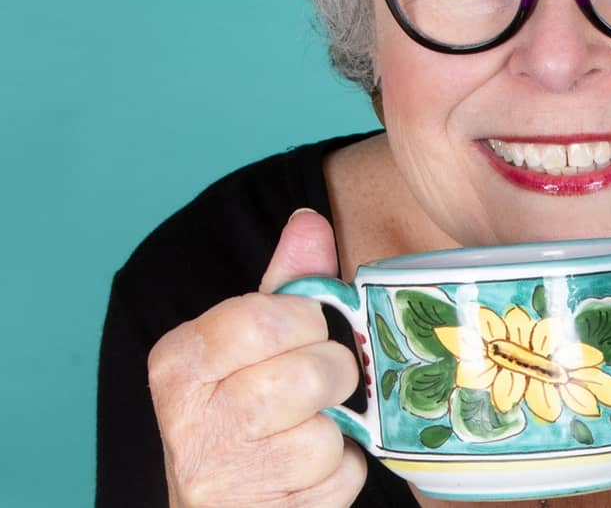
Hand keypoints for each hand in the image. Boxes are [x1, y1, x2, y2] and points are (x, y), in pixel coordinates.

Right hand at [147, 209, 365, 506]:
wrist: (219, 506)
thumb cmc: (240, 414)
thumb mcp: (249, 344)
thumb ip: (284, 284)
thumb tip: (310, 221)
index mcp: (178, 360)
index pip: (264, 317)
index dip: (305, 321)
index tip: (301, 332)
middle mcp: (191, 419)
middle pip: (310, 371)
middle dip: (332, 374)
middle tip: (313, 386)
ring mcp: (225, 476)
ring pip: (327, 429)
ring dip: (336, 429)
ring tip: (307, 429)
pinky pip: (343, 476)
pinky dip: (342, 472)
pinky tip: (308, 471)